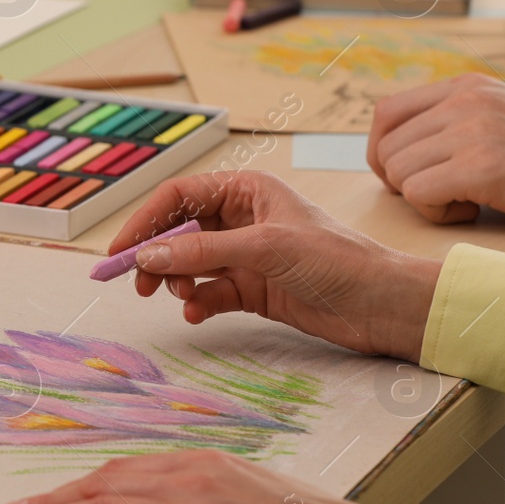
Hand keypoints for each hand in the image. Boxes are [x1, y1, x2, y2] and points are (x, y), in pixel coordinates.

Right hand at [111, 171, 438, 361]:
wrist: (385, 307)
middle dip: (156, 255)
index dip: (145, 220)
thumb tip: (147, 257)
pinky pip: (210, 292)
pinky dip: (198, 302)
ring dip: (177, 281)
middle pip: (179, 231)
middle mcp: (243, 219)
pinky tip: (198, 313)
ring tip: (179, 297)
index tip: (119, 250)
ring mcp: (247, 256)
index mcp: (248, 191)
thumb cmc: (339, 261)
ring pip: (190, 264)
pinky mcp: (254, 289)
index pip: (179, 196)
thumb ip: (202, 252)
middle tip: (138, 282)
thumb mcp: (266, 248)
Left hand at [368, 73, 504, 229]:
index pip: (386, 112)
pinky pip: (416, 194)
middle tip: (442, 194)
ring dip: (422, 199)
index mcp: (467, 86)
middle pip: (386, 147)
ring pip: (397, 171)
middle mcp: (466, 100)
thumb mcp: (498, 120)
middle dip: (402, 181)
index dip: (382, 150)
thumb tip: (387, 147)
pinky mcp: (483, 166)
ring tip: (465, 201)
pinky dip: (436, 213)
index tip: (407, 175)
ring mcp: (474, 130)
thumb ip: (450, 122)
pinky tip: (472, 212)